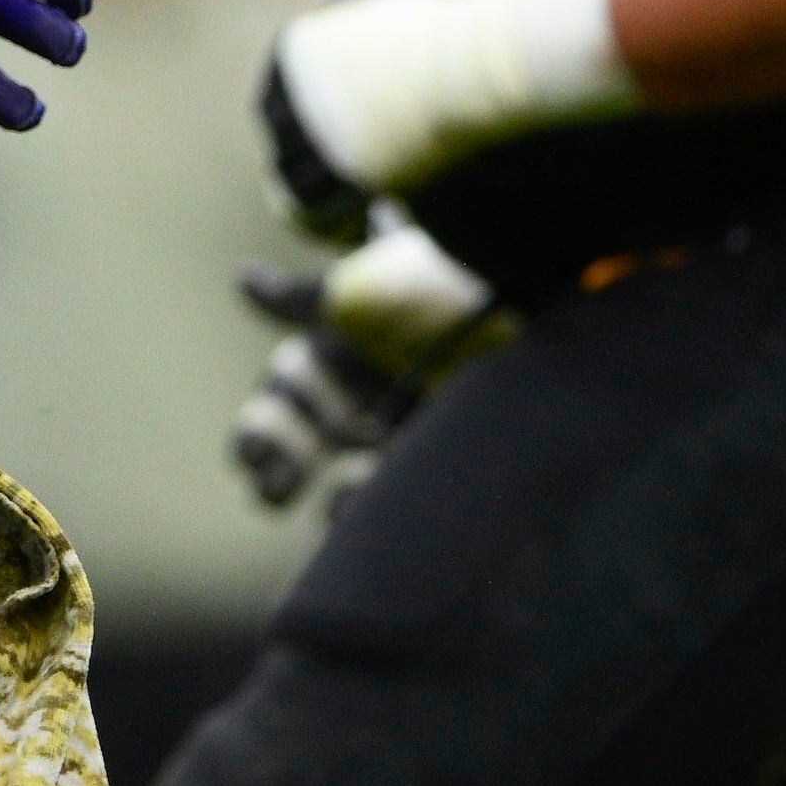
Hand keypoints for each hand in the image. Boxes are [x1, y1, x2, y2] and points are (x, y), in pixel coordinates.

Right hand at [227, 207, 503, 513]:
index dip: (264, 424)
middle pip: (306, 434)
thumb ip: (302, 298)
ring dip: (320, 489)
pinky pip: (398, 491)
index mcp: (348, 341)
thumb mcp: (367, 285)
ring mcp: (409, 424)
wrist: (541, 310)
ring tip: (307, 501)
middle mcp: (372, 387)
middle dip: (278, 458)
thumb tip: (243, 281)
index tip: (248, 459)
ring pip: (344, 470)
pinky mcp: (448, 457)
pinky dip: (366, 503)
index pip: (290, 386)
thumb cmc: (445, 289)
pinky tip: (352, 504)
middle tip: (266, 483)